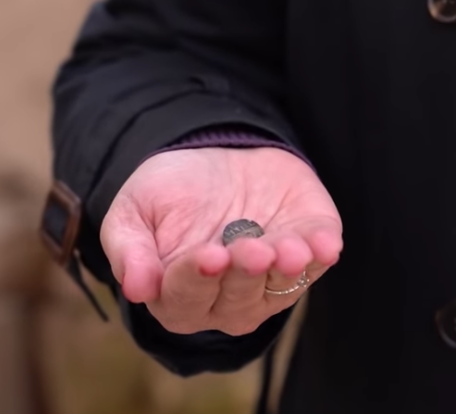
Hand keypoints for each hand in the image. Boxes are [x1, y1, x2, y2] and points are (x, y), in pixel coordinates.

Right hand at [100, 147, 342, 335]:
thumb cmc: (170, 191)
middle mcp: (230, 300)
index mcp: (181, 297)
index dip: (196, 280)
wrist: (217, 155)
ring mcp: (272, 280)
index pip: (187, 300)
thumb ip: (129, 251)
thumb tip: (136, 289)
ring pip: (281, 287)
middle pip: (239, 299)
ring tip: (289, 250)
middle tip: (250, 249)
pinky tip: (326, 245)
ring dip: (287, 270)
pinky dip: (322, 254)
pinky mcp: (308, 251)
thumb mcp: (133, 212)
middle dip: (245, 273)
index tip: (208, 256)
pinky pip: (318, 262)